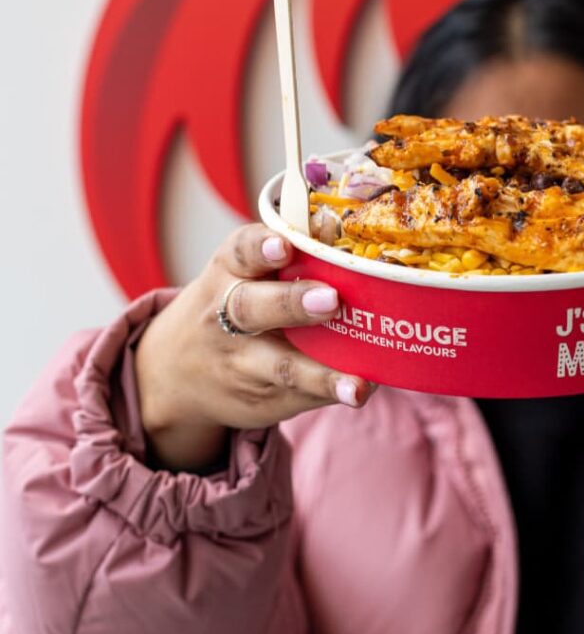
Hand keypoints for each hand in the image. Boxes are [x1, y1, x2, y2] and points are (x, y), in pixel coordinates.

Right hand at [136, 224, 373, 470]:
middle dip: (292, 303)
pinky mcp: (257, 398)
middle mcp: (226, 316)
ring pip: (280, 366)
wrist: (174, 372)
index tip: (284, 245)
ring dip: (320, 375)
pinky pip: (295, 396)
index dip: (262, 247)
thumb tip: (350, 235)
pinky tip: (358, 392)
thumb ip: (290, 255)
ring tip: (356, 385)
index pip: (241, 252)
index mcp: (229, 271)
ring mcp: (240, 362)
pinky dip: (328, 394)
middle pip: (253, 308)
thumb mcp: (244, 272)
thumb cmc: (236, 300)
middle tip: (330, 300)